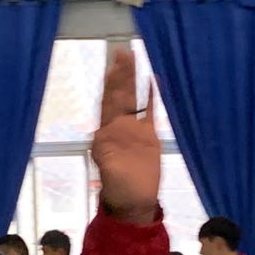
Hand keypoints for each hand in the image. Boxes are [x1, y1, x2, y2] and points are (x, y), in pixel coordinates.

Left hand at [91, 47, 159, 222]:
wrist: (134, 203)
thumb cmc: (118, 190)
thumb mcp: (109, 173)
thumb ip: (107, 154)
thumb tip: (102, 137)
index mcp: (106, 133)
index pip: (107, 103)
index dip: (110, 85)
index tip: (111, 66)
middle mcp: (118, 127)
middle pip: (119, 95)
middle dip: (120, 74)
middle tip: (122, 51)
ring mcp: (134, 130)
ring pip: (133, 99)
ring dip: (132, 79)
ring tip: (132, 57)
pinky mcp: (149, 137)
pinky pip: (150, 112)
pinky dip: (152, 97)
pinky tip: (152, 80)